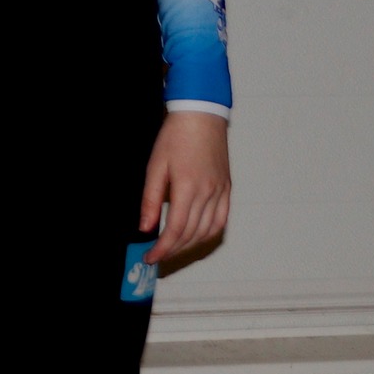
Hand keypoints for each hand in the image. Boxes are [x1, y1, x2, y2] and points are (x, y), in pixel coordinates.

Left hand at [139, 110, 230, 265]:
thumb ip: (150, 199)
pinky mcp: (227, 190)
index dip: (162, 248)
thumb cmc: (175, 137)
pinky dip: (208, 235)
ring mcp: (221, 193)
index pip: (175, 230)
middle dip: (173, 250)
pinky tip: (196, 238)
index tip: (150, 257)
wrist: (201, 116)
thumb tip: (145, 227)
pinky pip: (221, 221)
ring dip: (190, 246)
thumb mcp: (155, 166)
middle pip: (191, 234)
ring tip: (172, 249)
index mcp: (188, 188)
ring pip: (207, 232)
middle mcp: (208, 194)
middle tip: (157, 256)